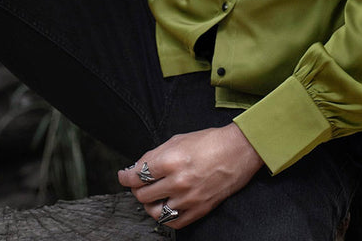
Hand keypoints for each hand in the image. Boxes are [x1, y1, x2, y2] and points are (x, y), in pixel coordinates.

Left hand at [118, 124, 263, 228]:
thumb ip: (154, 155)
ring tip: (153, 194)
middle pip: (142, 195)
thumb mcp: (177, 139)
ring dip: (148, 203)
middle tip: (140, 182)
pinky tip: (166, 204)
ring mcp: (188, 199)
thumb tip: (135, 168)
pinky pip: (172, 222)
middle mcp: (178, 182)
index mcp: (171, 160)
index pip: (137, 175)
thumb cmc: (208, 142)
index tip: (123, 176)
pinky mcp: (198, 210)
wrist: (238, 152)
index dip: (125, 177)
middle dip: (137, 188)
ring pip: (154, 211)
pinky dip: (165, 215)